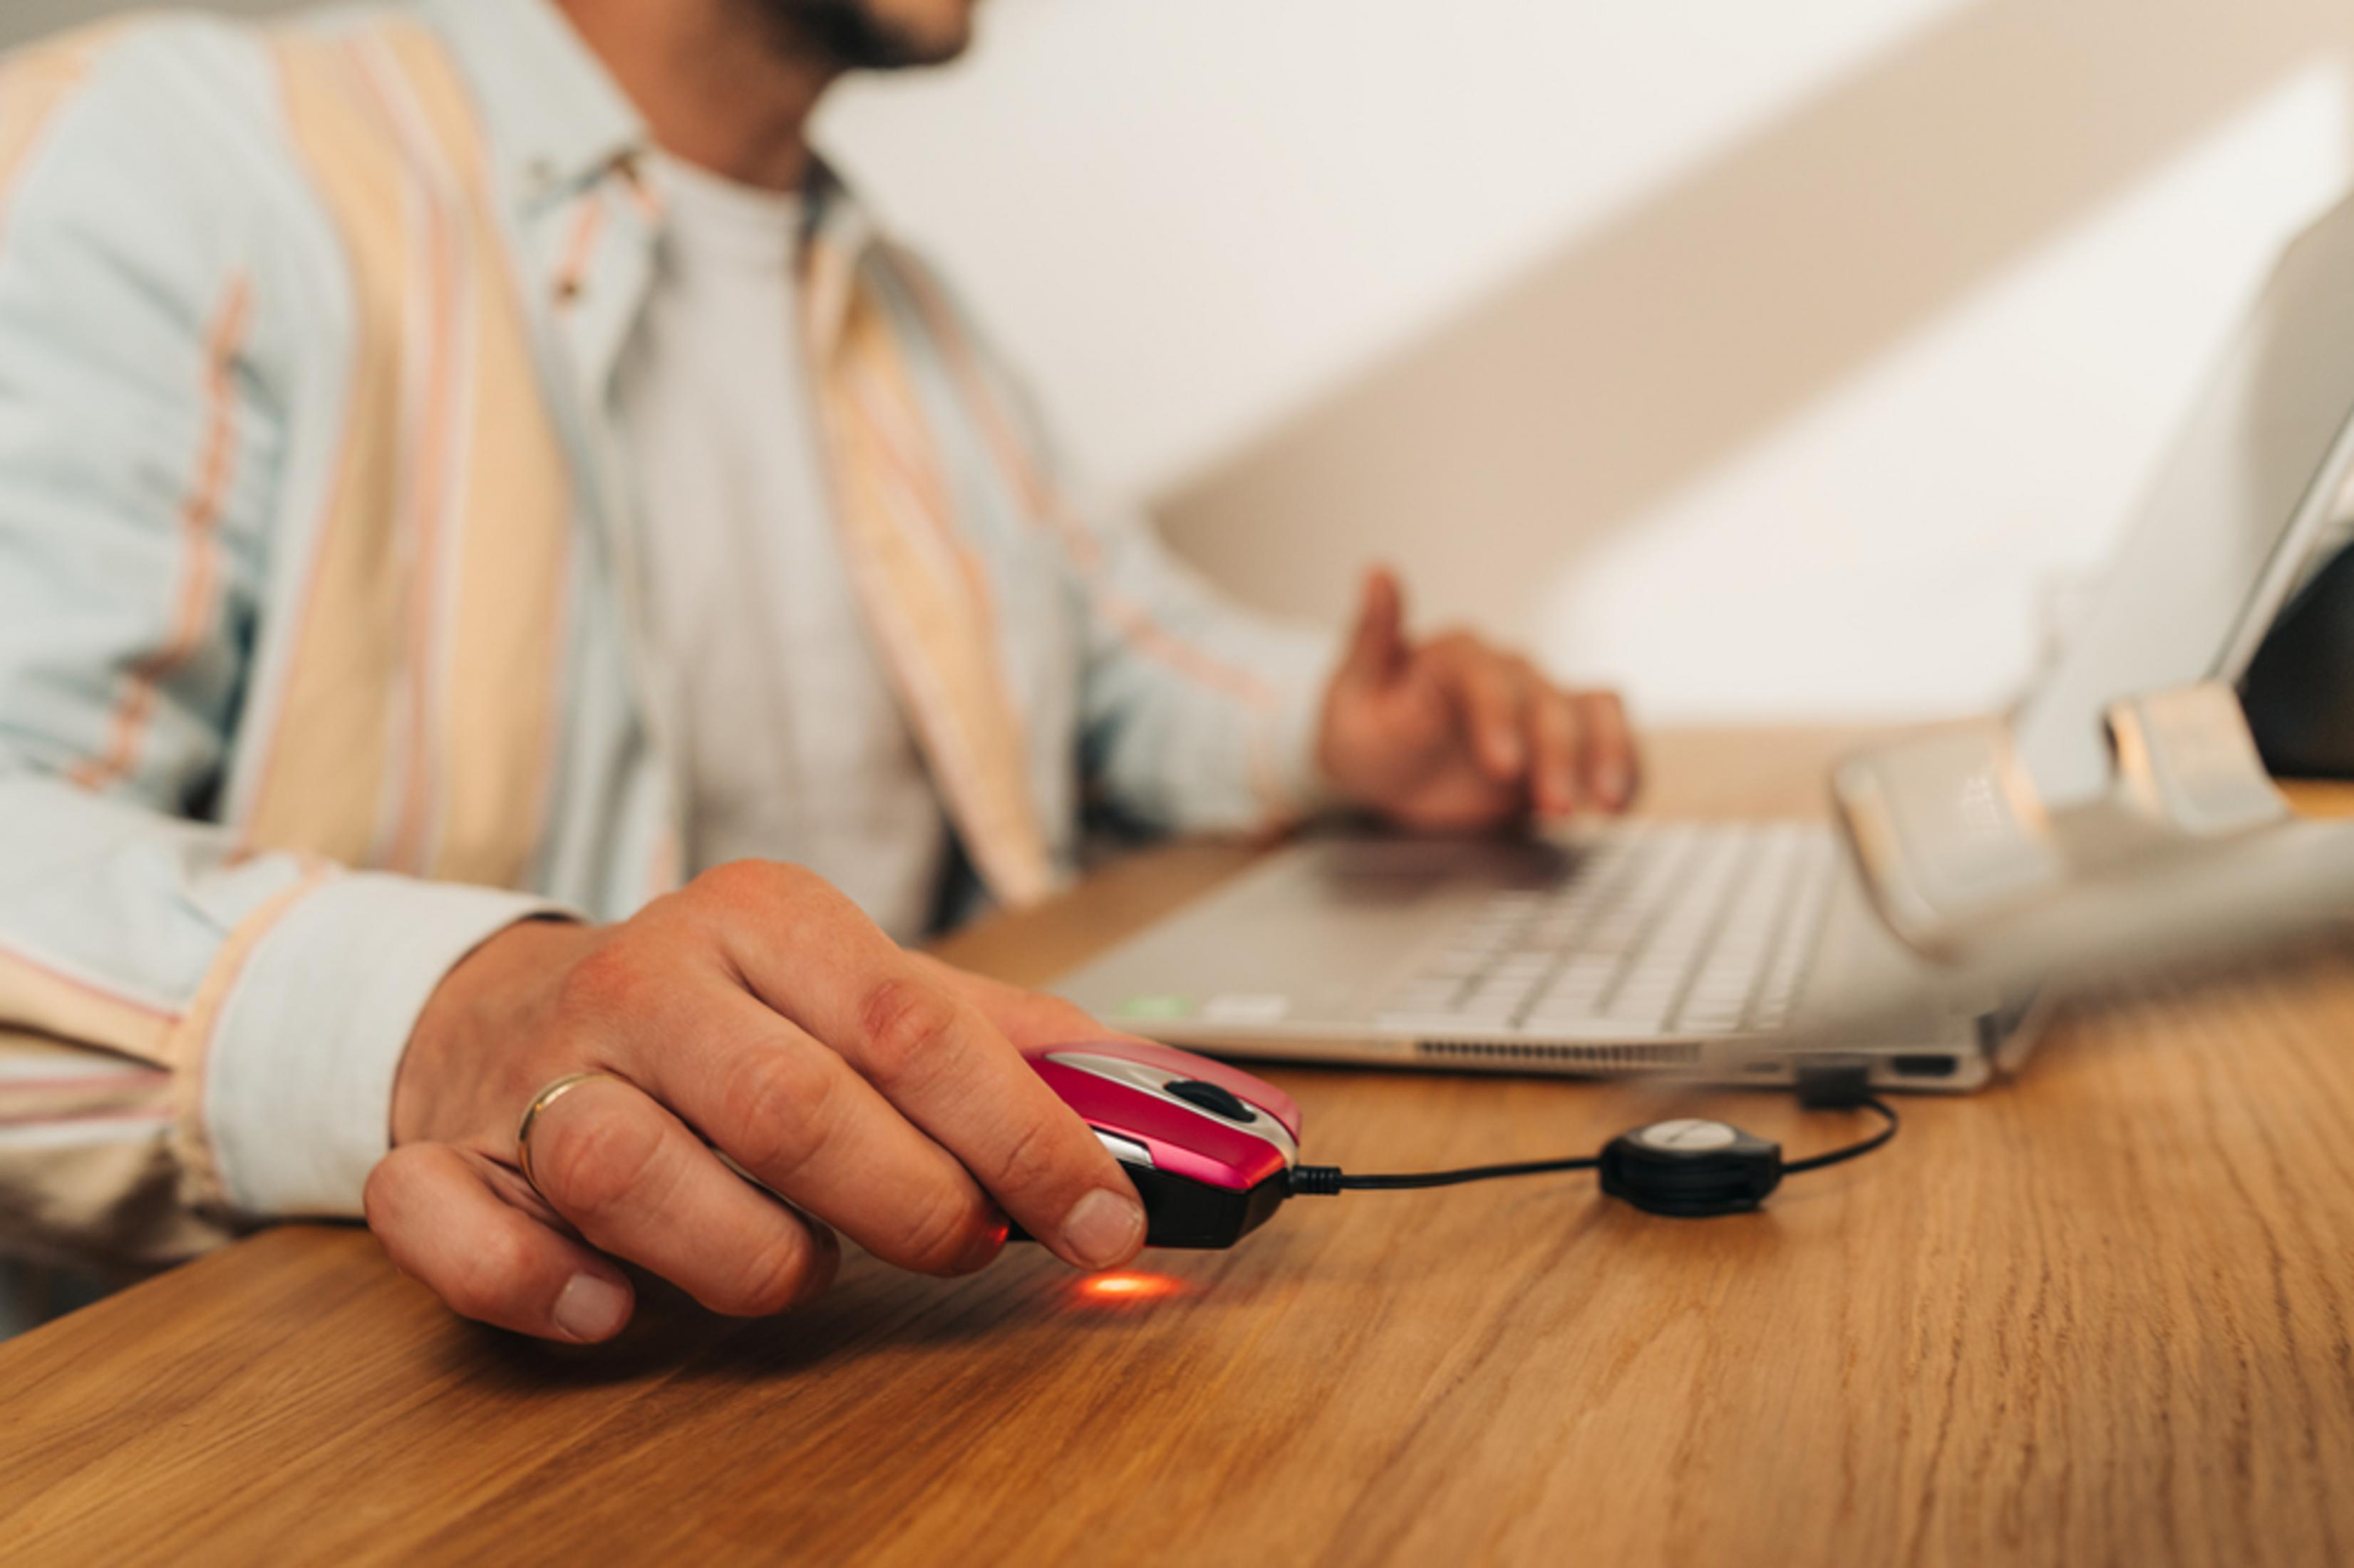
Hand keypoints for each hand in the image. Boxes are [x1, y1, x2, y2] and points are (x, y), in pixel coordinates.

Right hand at [364, 863, 1147, 1343]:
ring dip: (739, 1252)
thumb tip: (1158, 1106)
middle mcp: (646, 977)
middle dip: (906, 1202)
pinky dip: (539, 1282)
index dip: (1023, 1137)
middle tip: (960, 1243)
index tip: (1102, 1217)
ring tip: (790, 1264)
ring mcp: (533, 1067)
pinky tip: (611, 1300)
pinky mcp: (437, 1155)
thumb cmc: (734, 1019)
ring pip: (626, 1165)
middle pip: (788, 1103)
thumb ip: (1011, 1044)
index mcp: (766, 917)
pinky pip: (463, 1229)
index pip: (914, 1025)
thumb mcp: (873, 994)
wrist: (511, 1006)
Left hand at [1316, 567, 1637, 831]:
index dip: (1499, 717)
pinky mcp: (1568, 740)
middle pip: (1546, 700)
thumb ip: (1370, 641)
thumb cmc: (1365, 734)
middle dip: (1556, 755)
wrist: (1387, 776)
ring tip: (1606, 807)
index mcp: (1455, 656)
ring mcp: (1543, 703)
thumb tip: (1378, 571)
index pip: (1485, 675)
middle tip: (1553, 809)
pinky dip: (1624, 768)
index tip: (1503, 767)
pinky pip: (1611, 740)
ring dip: (1605, 757)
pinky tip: (1618, 806)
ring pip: (1592, 713)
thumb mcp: (1350, 698)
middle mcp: (1508, 671)